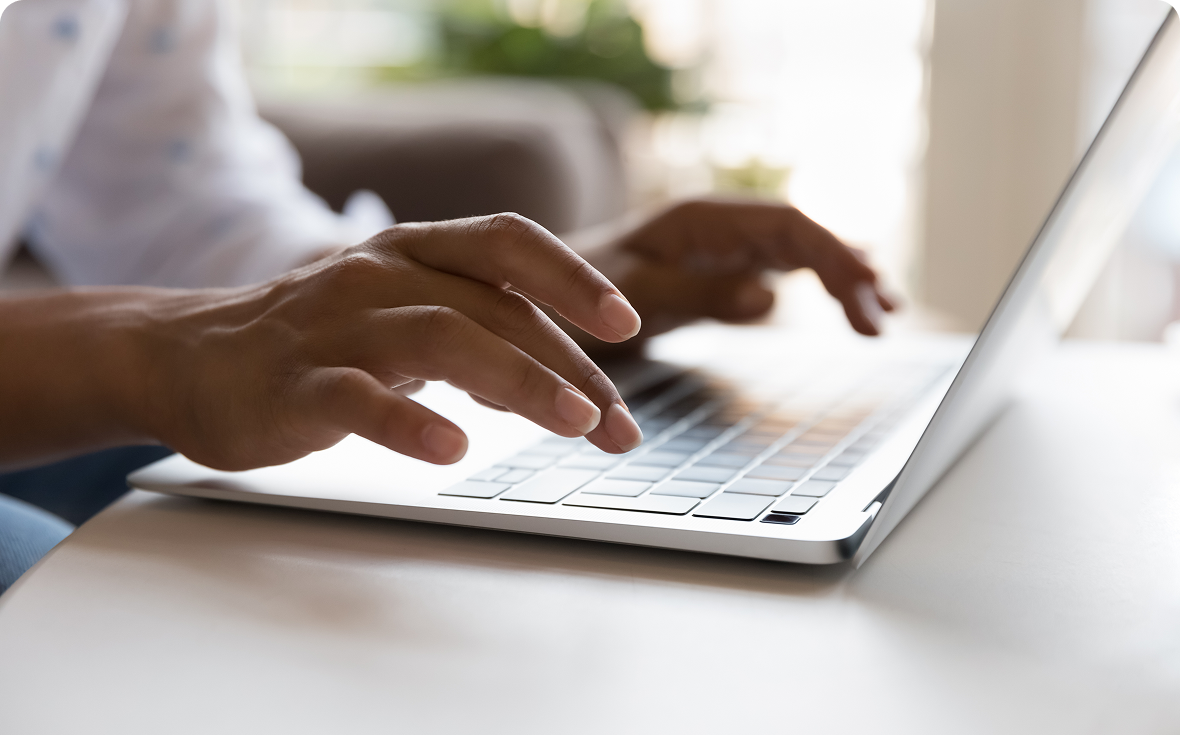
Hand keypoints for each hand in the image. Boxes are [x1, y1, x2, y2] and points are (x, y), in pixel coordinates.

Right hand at [129, 214, 644, 470]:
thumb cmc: (316, 340)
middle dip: (569, 365)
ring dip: (518, 380)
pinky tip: (452, 451)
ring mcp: (335, 328)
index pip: (508, 243)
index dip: (571, 276)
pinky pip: (357, 398)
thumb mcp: (402, 315)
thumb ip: (478, 331)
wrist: (185, 356)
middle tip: (618, 426)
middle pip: (493, 307)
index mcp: (412, 251)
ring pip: (440, 338)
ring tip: (573, 423)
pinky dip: (408, 423)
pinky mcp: (294, 384)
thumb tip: (567, 378)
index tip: (627, 324)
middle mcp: (379, 275)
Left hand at [565, 198, 895, 352]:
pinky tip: (847, 307)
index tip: (864, 299)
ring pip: (801, 256)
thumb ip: (696, 296)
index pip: (789, 226)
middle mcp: (721, 227)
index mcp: (702, 219)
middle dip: (849, 273)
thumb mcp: (632, 294)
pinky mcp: (722, 274)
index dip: (834, 258)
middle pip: (806, 239)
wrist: (539, 294)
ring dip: (843, 281)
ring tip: (881, 316)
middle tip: (881, 320)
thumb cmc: (574, 290)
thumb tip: (770, 300)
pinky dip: (818, 291)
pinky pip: (783, 275)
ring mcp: (724, 249)